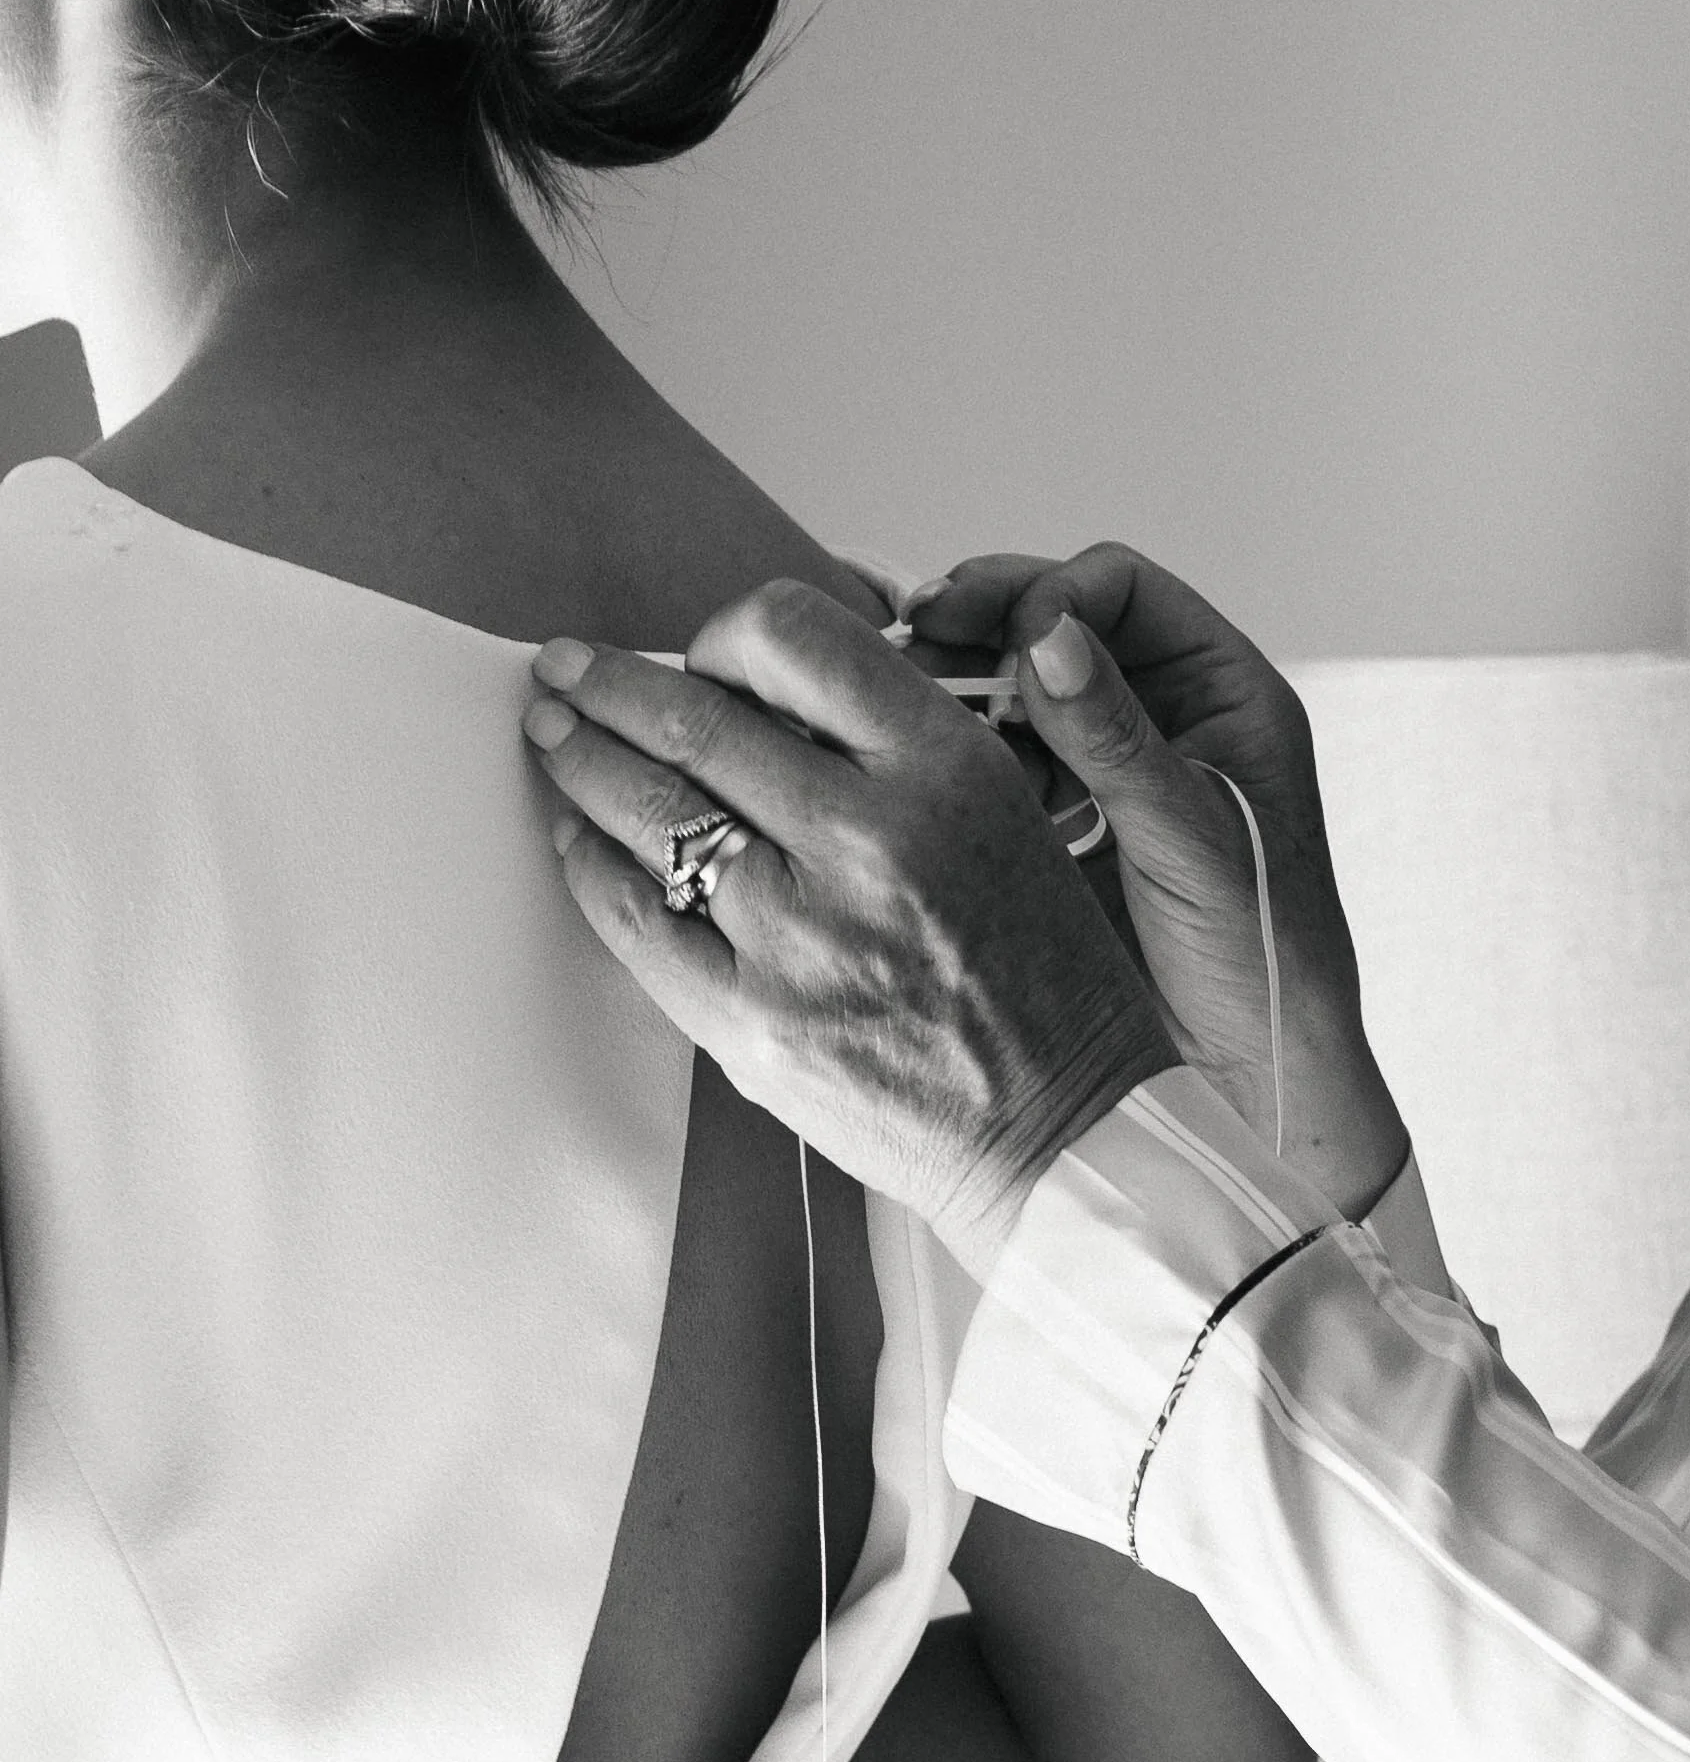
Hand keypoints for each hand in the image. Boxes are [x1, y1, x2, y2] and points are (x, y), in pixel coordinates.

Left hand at [523, 580, 1179, 1276]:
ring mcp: (803, 933)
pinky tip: (576, 842)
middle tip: (565, 671)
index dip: (721, 634)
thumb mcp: (1005, 813)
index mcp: (945, 767)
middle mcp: (871, 837)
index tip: (697, 657)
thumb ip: (891, 746)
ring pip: (649, 808)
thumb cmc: (1037, 974)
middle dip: (608, 684)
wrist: (1064, 1127)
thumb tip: (750, 696)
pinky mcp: (753, 1021)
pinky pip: (636, 918)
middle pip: (693, 718)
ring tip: (553, 736)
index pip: (791, 635)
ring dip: (579, 759)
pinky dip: (591, 867)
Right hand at [905, 546, 1408, 1216]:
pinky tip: (919, 774)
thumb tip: (1050, 637)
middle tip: (910, 638)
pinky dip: (955, 757)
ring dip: (957, 690)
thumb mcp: (1189, 841)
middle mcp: (1162, 712)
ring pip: (1014, 690)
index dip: (1051, 596)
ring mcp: (1104, 765)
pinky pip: (997, 760)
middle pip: (1054, 625)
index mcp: (1221, 692)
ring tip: (905, 711)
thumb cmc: (1261, 959)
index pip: (1120, 590)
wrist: (1250, 1071)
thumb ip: (1119, 740)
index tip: (1002, 640)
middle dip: (981, 627)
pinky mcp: (1058, 821)